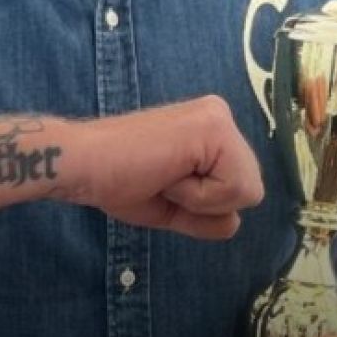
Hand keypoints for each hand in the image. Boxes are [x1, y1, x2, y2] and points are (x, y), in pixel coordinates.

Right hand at [71, 95, 263, 239]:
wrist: (86, 164)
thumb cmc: (119, 181)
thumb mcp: (174, 205)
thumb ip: (207, 214)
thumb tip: (235, 221)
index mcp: (211, 130)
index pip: (239, 188)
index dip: (203, 204)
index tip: (165, 183)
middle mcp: (220, 115)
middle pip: (250, 189)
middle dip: (208, 203)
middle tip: (165, 180)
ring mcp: (218, 116)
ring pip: (247, 190)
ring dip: (203, 200)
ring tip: (166, 175)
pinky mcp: (213, 126)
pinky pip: (233, 187)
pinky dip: (200, 196)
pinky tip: (168, 173)